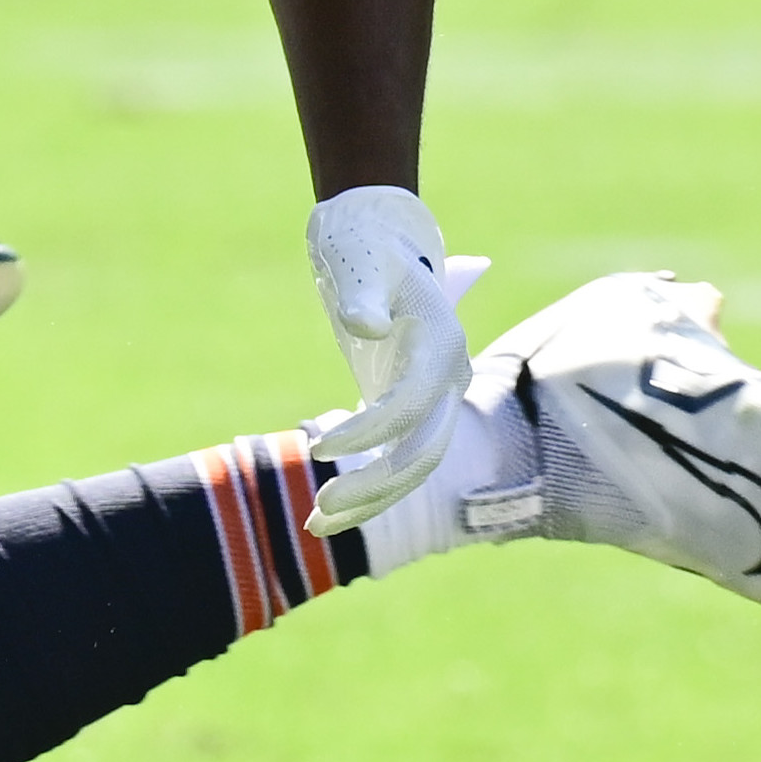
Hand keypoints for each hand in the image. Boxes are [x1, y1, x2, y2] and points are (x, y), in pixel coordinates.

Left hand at [302, 183, 487, 528]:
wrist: (379, 235)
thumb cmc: (364, 244)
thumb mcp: (358, 263)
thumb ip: (361, 295)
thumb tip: (361, 325)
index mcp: (441, 344)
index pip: (413, 405)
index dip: (371, 432)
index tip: (319, 448)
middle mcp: (447, 377)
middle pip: (424, 451)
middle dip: (375, 486)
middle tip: (318, 509)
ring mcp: (431, 395)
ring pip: (413, 466)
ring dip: (369, 501)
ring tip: (314, 526)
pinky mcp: (406, 404)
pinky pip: (393, 458)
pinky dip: (364, 489)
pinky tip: (322, 517)